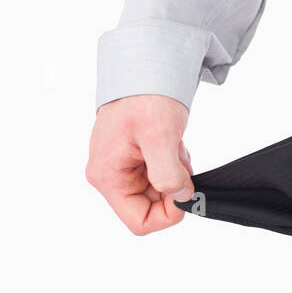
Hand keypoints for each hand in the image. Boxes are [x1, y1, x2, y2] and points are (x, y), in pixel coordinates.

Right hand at [86, 95, 194, 234]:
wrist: (146, 70)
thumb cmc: (146, 97)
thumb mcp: (160, 136)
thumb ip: (168, 174)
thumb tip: (182, 197)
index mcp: (108, 177)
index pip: (139, 222)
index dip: (168, 214)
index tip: (184, 189)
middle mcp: (110, 176)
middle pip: (152, 207)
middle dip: (174, 187)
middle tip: (178, 158)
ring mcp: (122, 168)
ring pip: (160, 191)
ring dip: (176, 174)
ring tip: (174, 146)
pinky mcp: (135, 159)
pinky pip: (161, 175)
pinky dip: (174, 164)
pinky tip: (173, 144)